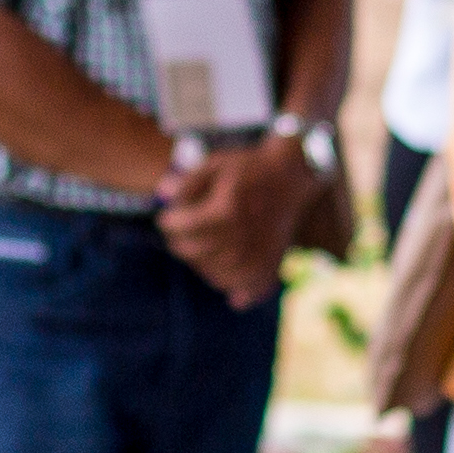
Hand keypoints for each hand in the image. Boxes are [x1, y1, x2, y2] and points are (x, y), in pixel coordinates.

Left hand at [155, 140, 303, 300]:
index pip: (181, 228)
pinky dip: (225, 280)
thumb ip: (186, 182)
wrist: (290, 177)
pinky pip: (236, 287)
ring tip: (204, 242)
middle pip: (192, 252)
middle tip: (181, 232)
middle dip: (180, 242)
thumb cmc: (248, 168)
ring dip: (200, 261)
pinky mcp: (267, 267)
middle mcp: (241, 237)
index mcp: (226, 210)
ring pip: (210, 273)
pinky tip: (222, 264)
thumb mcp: (214, 164)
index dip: (168, 223)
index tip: (166, 218)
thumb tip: (163, 196)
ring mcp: (255, 256)